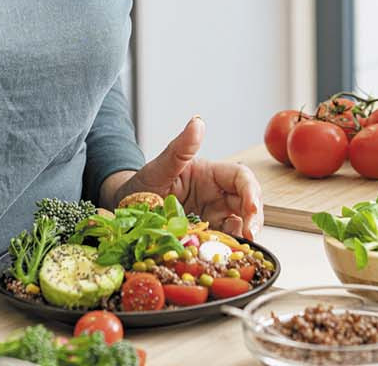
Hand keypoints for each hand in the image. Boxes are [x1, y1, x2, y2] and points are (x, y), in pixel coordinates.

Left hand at [112, 116, 262, 238]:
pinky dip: (228, 248)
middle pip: (247, 202)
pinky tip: (222, 254)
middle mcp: (215, 195)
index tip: (251, 208)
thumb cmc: (141, 186)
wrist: (124, 214)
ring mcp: (211, 216)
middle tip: (250, 235)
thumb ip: (180, 148)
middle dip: (254, 218)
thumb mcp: (159, 167)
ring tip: (237, 247)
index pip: (240, 177)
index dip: (251, 191)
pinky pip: (223, 241)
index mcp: (209, 174)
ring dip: (244, 235)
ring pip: (240, 223)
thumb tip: (197, 122)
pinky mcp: (205, 235)